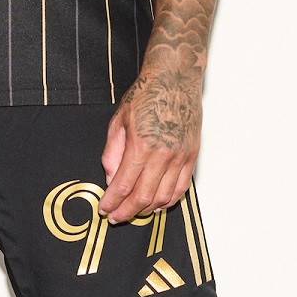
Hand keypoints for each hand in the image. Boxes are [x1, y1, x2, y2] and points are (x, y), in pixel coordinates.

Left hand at [98, 61, 201, 222]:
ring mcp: (180, 157)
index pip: (123, 186)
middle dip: (126, 212)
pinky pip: (181, 188)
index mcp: (141, 146)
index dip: (112, 202)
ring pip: (163, 197)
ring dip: (147, 210)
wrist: (174, 79)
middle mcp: (163, 155)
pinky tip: (157, 203)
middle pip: (143, 197)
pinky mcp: (192, 155)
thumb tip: (111, 180)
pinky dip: (168, 201)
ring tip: (134, 212)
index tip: (105, 209)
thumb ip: (112, 154)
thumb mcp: (118, 122)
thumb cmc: (146, 95)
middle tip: (116, 217)